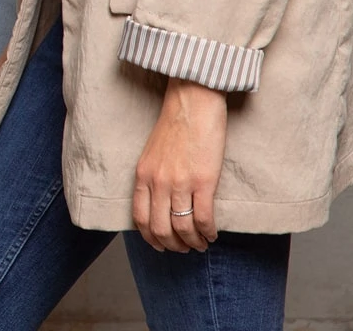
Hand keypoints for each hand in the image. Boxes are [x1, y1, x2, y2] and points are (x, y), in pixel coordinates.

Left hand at [132, 77, 226, 251]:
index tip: (161, 245)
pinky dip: (208, 232)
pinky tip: (213, 234)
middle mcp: (158, 182)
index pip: (140, 218)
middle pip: (161, 228)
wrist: (192, 103)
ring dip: (193, 243)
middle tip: (184, 249)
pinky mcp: (203, 181)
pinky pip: (203, 219)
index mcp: (143, 175)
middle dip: (173, 245)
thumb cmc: (175, 125)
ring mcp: (180, 183)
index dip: (150, 237)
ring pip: (183, 228)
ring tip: (201, 244)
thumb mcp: (153, 153)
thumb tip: (160, 202)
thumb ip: (153, 176)